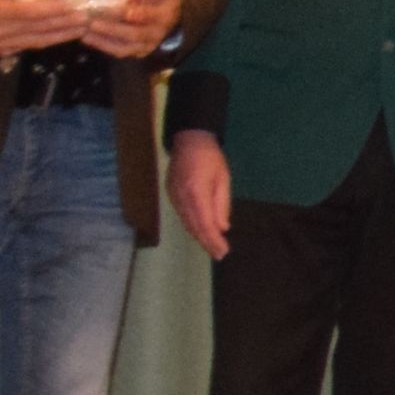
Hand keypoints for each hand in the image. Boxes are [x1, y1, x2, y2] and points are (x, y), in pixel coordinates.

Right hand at [0, 0, 93, 57]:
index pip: (29, 13)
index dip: (52, 11)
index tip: (72, 6)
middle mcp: (2, 32)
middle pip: (39, 29)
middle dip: (65, 24)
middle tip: (88, 18)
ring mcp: (5, 45)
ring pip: (40, 41)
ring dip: (63, 35)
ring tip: (84, 28)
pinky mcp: (7, 51)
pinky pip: (33, 46)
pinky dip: (51, 40)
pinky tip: (67, 34)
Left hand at [78, 0, 181, 56]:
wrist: (173, 12)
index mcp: (163, 15)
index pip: (149, 15)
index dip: (136, 13)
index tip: (122, 10)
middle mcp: (156, 32)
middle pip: (134, 34)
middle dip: (112, 29)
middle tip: (92, 23)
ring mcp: (147, 44)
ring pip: (125, 47)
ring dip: (104, 41)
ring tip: (84, 33)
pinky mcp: (138, 50)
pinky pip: (119, 51)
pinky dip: (103, 46)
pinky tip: (87, 38)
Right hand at [169, 130, 231, 258]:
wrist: (188, 140)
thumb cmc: (211, 157)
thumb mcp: (223, 179)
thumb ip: (221, 204)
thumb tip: (222, 228)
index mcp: (196, 192)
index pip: (204, 223)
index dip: (213, 240)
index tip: (223, 251)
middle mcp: (181, 197)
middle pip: (193, 226)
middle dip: (206, 242)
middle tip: (219, 255)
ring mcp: (173, 196)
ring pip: (186, 222)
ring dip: (198, 236)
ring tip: (212, 248)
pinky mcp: (170, 194)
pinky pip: (182, 214)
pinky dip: (191, 225)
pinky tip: (200, 232)